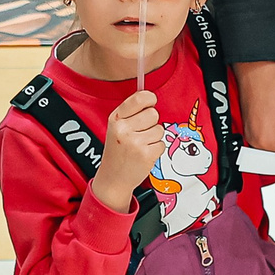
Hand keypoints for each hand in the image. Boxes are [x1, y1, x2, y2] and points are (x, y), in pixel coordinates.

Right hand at [93, 89, 164, 211]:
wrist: (113, 178)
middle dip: (151, 122)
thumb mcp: (116, 128)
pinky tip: (144, 153)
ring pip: (159, 129)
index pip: (138, 98)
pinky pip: (162, 144)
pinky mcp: (146, 155)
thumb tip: (149, 96)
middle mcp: (124, 129)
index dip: (149, 98)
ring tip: (141, 145)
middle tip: (142, 132)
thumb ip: (131, 113)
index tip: (151, 101)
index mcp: (116, 119)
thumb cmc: (117, 152)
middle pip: (153, 113)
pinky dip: (156, 149)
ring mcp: (135, 143)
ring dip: (154, 138)